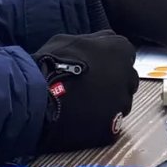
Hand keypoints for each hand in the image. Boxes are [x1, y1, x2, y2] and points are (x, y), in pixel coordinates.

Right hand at [33, 31, 138, 151]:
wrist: (38, 99)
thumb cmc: (51, 64)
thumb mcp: (68, 39)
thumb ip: (92, 40)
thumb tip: (101, 42)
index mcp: (120, 50)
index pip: (124, 54)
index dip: (109, 60)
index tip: (97, 66)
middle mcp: (128, 76)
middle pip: (126, 79)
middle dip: (113, 81)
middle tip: (90, 85)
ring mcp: (121, 103)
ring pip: (120, 102)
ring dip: (108, 102)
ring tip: (84, 103)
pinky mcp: (113, 126)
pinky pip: (111, 123)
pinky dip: (100, 121)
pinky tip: (83, 118)